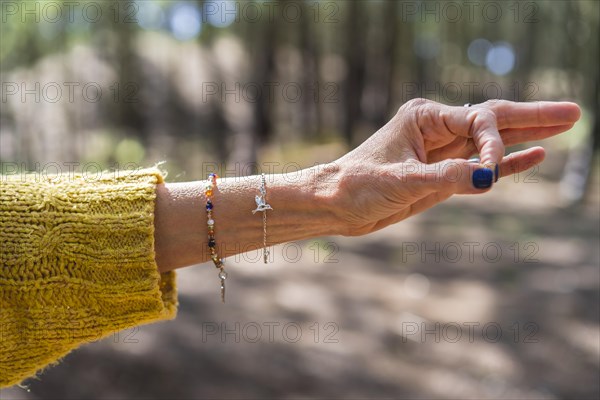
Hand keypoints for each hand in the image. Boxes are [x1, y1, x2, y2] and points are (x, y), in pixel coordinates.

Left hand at [326, 99, 580, 235]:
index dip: (494, 141)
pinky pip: (480, 167)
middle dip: (532, 117)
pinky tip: (534, 156)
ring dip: (526, 136)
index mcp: (424, 118)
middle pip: (493, 120)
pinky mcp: (442, 176)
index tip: (489, 169)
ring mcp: (441, 153)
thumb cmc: (355, 185)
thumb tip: (486, 176)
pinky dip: (506, 163)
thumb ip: (444, 178)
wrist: (334, 204)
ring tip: (564, 125)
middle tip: (573, 112)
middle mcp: (436, 130)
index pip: (477, 119)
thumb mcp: (399, 180)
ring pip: (491, 142)